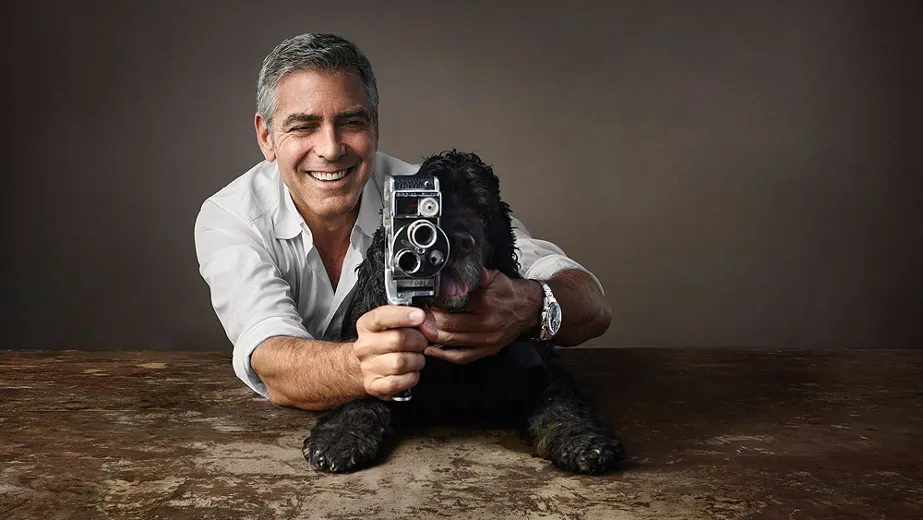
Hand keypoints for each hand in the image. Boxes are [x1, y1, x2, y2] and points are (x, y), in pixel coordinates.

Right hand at [353, 306, 427, 398]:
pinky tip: (410, 372)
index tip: (420, 316)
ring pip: (400, 363)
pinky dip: (411, 377)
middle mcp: (364, 345)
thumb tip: (431, 331)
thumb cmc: (389, 341)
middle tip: (422, 343)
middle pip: (398, 339)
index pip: (382, 316)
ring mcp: (367, 367)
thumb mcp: (401, 323)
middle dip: (418, 341)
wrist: (371, 365)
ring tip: (415, 358)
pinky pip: (398, 382)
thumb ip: (419, 319)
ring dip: (416, 361)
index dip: (403, 315)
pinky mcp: (374, 385)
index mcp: (367, 325)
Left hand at [421, 269, 541, 363]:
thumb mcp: (493, 277)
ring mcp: (487, 340)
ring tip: (420, 330)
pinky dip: (444, 355)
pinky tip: (432, 350)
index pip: (451, 309)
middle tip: (418, 317)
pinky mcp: (487, 350)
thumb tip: (453, 273)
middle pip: (448, 327)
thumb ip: (473, 276)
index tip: (424, 303)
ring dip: (432, 336)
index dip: (433, 307)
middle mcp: (486, 325)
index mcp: (486, 304)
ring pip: (451, 342)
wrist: (529, 308)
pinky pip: (462, 357)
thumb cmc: (509, 292)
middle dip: (428, 322)